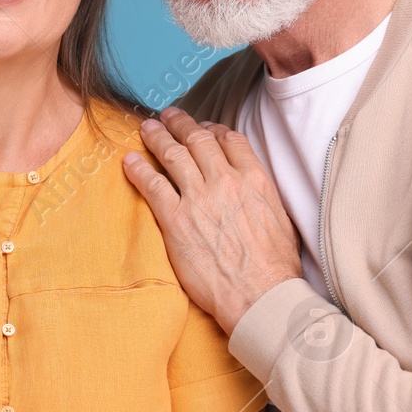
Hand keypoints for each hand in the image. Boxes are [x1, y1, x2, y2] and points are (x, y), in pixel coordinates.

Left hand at [123, 107, 302, 332]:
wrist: (261, 295)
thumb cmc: (275, 268)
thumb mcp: (282, 220)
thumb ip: (263, 197)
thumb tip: (254, 192)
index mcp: (255, 179)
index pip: (230, 140)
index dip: (213, 129)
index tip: (204, 128)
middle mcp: (226, 181)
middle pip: (198, 140)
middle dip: (181, 124)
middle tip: (169, 116)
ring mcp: (199, 198)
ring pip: (173, 155)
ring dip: (157, 137)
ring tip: (147, 128)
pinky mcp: (176, 220)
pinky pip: (152, 185)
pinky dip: (139, 169)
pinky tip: (130, 161)